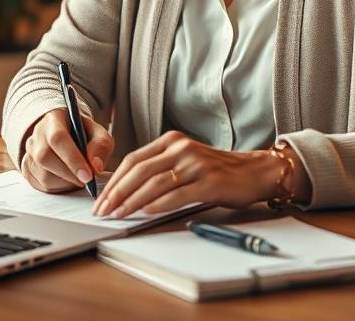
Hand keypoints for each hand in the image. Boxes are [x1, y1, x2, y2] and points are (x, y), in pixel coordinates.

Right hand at [20, 108, 113, 192]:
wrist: (67, 133)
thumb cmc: (83, 133)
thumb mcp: (98, 133)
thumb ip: (101, 145)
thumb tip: (96, 167)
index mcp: (54, 119)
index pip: (58, 138)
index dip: (72, 159)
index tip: (88, 175)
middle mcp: (37, 134)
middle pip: (45, 157)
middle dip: (69, 174)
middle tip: (86, 179)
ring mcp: (29, 151)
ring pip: (42, 175)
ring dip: (65, 182)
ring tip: (78, 176)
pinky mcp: (27, 168)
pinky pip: (40, 184)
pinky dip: (58, 187)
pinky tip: (67, 178)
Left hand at [91, 131, 303, 217]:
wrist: (253, 171)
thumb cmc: (216, 170)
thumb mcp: (184, 161)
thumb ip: (159, 169)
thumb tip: (124, 189)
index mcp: (171, 141)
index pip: (134, 159)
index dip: (114, 180)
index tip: (101, 198)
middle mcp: (181, 148)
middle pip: (139, 170)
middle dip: (116, 192)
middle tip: (103, 210)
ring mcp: (195, 163)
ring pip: (154, 183)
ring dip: (132, 201)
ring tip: (118, 214)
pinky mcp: (208, 181)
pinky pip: (176, 194)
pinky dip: (157, 205)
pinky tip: (145, 213)